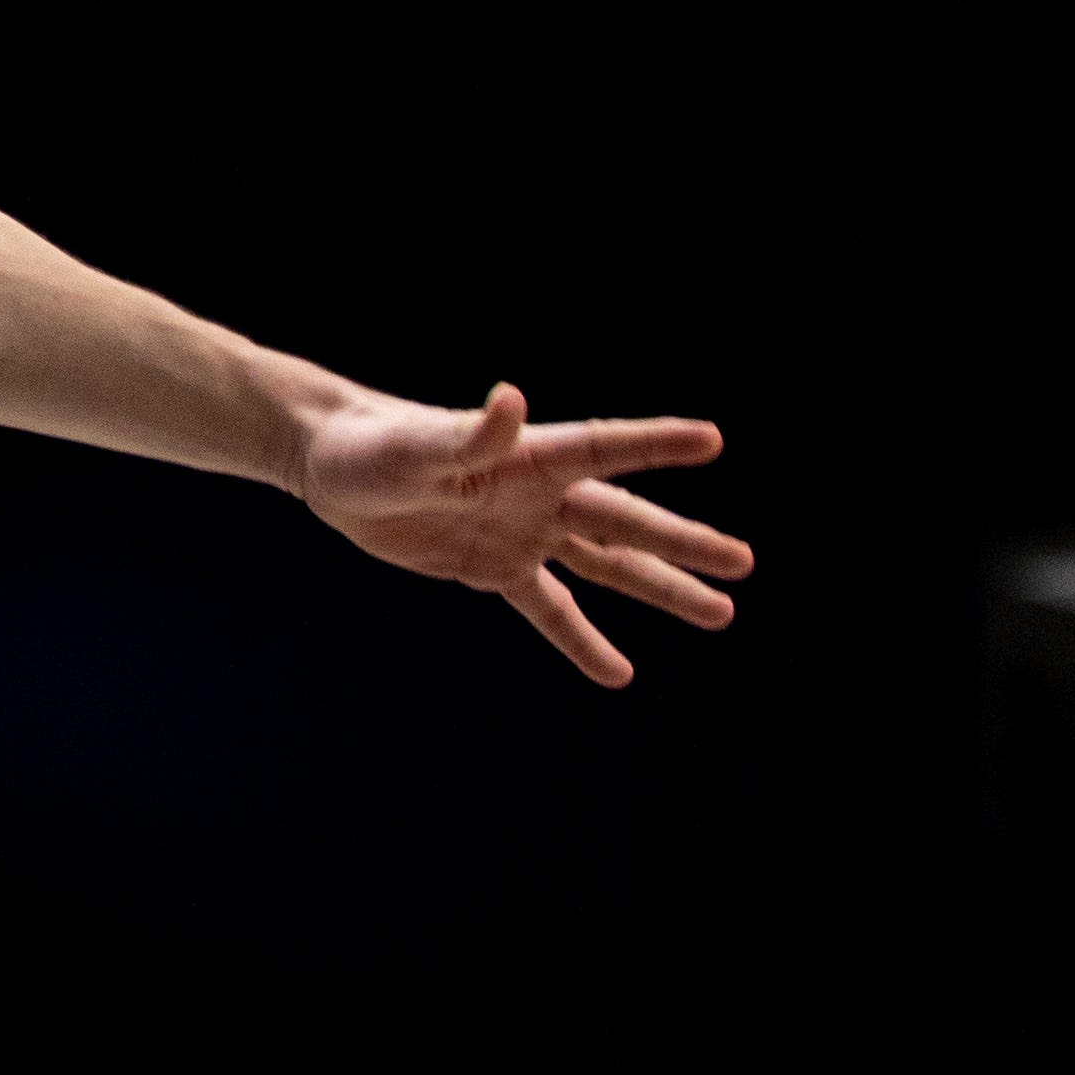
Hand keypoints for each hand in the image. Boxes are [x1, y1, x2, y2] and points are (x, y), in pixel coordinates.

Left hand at [290, 383, 751, 685]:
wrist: (330, 465)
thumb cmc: (370, 443)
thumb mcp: (413, 446)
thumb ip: (467, 434)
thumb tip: (511, 400)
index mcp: (527, 456)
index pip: (604, 449)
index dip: (656, 444)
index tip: (713, 439)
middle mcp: (537, 494)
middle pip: (623, 522)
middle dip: (683, 543)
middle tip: (745, 562)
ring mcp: (521, 532)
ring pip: (606, 567)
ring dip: (660, 588)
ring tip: (721, 614)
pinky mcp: (492, 568)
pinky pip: (549, 609)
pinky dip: (581, 640)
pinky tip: (619, 674)